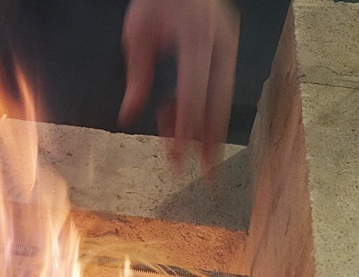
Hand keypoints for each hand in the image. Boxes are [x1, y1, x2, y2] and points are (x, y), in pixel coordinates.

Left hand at [118, 0, 238, 172]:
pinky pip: (216, 87)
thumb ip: (138, 75)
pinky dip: (199, 108)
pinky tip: (176, 121)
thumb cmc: (155, 0)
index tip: (180, 156)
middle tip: (209, 177)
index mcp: (196, 36)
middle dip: (212, 142)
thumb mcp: (138, 33)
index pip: (193, 92)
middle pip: (218, 101)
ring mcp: (228, 45)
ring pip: (221, 98)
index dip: (187, 127)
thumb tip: (129, 116)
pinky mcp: (227, 49)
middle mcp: (220, 42)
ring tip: (186, 157)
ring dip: (205, 130)